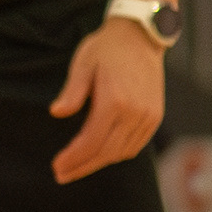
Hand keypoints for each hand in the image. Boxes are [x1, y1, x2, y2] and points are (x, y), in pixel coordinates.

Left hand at [47, 20, 166, 182]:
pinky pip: (135, 145)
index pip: (91, 142)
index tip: (57, 167)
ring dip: (98, 162)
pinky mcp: (155, 116)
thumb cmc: (107, 48)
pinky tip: (101, 155)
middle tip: (62, 175)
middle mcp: (135, 112)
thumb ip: (72, 92)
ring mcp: (148, 116)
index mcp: (115, 100)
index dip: (73, 158)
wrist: (141, 36)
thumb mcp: (83, 64)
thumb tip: (56, 113)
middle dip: (82, 166)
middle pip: (106, 153)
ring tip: (78, 167)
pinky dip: (117, 154)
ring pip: (121, 152)